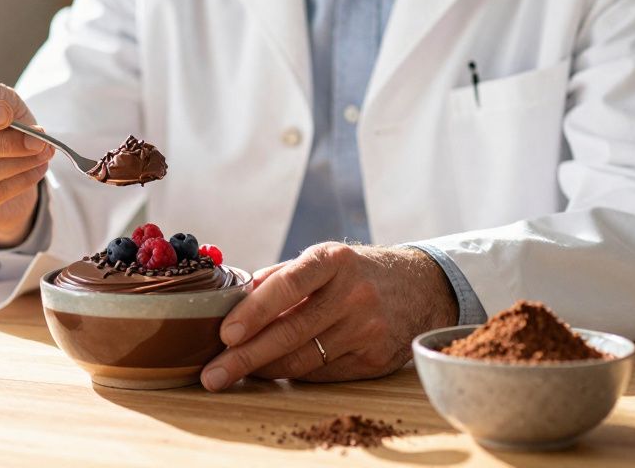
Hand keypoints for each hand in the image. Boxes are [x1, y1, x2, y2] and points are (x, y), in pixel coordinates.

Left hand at [199, 243, 457, 390]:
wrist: (420, 287)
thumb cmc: (355, 272)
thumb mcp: (323, 258)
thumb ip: (281, 277)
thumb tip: (236, 300)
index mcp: (334, 260)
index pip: (288, 284)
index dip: (254, 311)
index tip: (225, 333)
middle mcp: (353, 294)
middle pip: (291, 331)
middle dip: (246, 356)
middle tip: (213, 373)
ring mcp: (367, 329)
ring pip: (304, 359)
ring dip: (263, 369)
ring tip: (231, 375)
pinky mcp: (374, 359)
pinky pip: (322, 373)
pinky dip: (292, 373)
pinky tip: (269, 373)